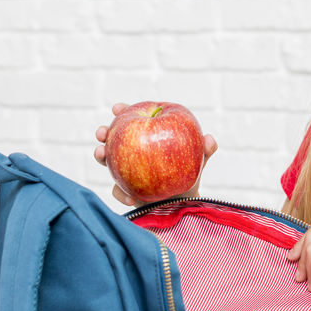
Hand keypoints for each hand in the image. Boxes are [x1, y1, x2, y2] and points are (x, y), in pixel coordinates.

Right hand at [93, 102, 218, 205]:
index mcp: (147, 135)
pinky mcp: (126, 191)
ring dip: (102, 157)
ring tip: (102, 155)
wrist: (184, 202)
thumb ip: (204, 150)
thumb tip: (209, 140)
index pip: (134, 119)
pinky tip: (129, 196)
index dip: (123, 111)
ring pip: (109, 161)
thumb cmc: (189, 173)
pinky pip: (120, 191)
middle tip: (102, 132)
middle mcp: (133, 151)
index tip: (117, 108)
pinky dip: (122, 193)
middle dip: (105, 132)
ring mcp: (126, 170)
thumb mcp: (198, 160)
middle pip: (115, 138)